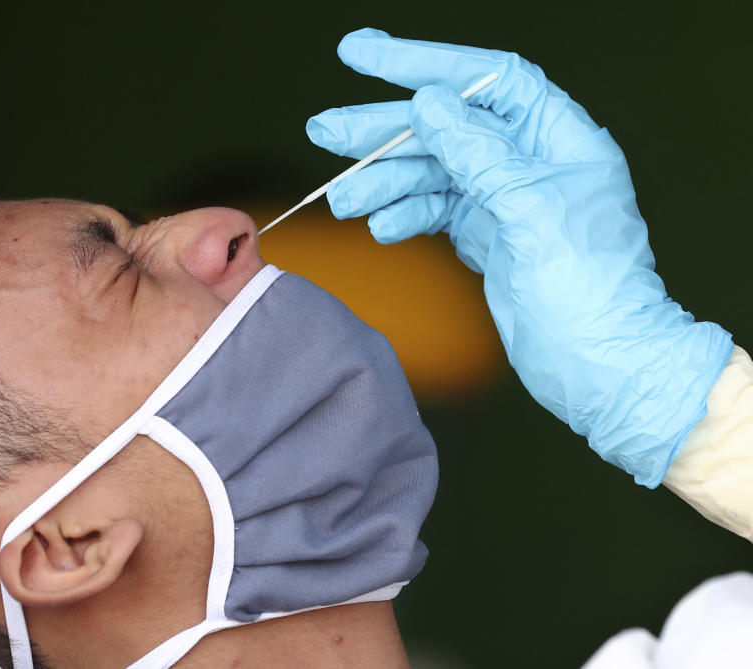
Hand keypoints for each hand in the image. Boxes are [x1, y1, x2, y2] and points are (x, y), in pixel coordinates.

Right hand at [307, 28, 732, 485]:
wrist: (599, 367)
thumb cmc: (591, 292)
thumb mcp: (531, 211)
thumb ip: (478, 154)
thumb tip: (431, 103)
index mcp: (557, 138)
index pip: (484, 79)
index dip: (422, 61)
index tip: (362, 54)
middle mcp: (528, 162)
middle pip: (444, 126)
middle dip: (384, 129)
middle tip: (324, 128)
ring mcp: (504, 200)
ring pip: (431, 173)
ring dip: (383, 183)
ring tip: (342, 198)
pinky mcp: (487, 236)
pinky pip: (433, 211)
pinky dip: (404, 216)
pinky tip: (381, 227)